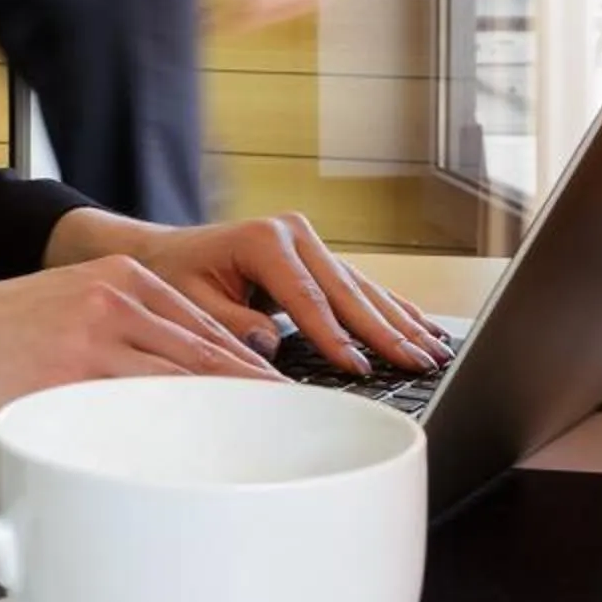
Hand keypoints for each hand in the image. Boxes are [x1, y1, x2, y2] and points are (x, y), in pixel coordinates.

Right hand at [0, 256, 281, 423]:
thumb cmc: (6, 328)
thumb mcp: (77, 301)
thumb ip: (133, 325)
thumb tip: (192, 373)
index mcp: (125, 277)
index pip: (207, 326)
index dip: (253, 366)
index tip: (284, 395)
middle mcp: (116, 299)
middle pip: (206, 352)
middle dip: (255, 393)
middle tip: (297, 425)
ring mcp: (94, 338)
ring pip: (180, 381)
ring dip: (226, 414)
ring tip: (266, 444)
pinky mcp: (69, 377)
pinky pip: (135, 408)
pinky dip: (175, 430)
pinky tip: (198, 449)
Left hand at [49, 208, 453, 377]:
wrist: (166, 253)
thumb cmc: (174, 278)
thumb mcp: (190, 304)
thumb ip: (231, 325)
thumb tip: (271, 345)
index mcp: (263, 240)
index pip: (307, 299)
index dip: (334, 336)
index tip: (357, 367)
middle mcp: (293, 234)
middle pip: (347, 291)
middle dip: (386, 331)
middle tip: (420, 363)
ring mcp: (310, 242)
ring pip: (363, 289)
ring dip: (401, 322)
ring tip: (436, 351)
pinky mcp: (318, 257)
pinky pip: (361, 288)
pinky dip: (392, 310)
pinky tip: (421, 327)